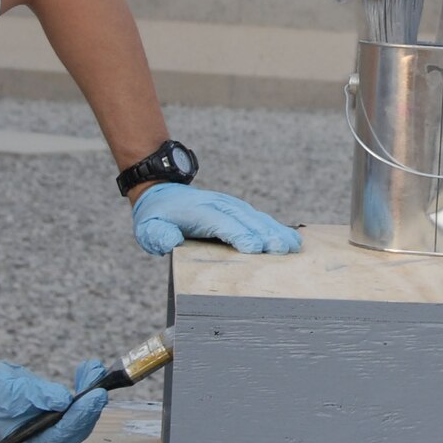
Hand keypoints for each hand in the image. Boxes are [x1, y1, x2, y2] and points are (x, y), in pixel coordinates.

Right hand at [0, 359, 109, 442]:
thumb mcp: (9, 391)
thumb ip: (38, 397)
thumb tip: (65, 399)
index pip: (61, 434)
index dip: (81, 415)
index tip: (96, 395)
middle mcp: (41, 442)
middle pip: (76, 429)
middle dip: (91, 405)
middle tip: (102, 382)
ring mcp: (48, 430)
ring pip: (79, 417)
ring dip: (91, 393)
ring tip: (94, 368)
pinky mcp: (54, 415)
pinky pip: (76, 406)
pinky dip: (84, 388)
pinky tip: (88, 370)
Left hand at [132, 184, 303, 255]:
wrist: (162, 192)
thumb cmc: (157, 218)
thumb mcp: (148, 229)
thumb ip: (159, 236)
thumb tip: (169, 241)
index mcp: (198, 211)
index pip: (221, 223)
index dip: (238, 235)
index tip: (255, 249)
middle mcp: (219, 205)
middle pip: (245, 220)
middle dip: (265, 235)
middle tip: (282, 250)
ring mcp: (231, 205)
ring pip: (257, 218)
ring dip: (275, 231)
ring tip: (293, 246)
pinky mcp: (238, 210)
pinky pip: (259, 218)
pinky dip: (275, 228)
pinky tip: (291, 239)